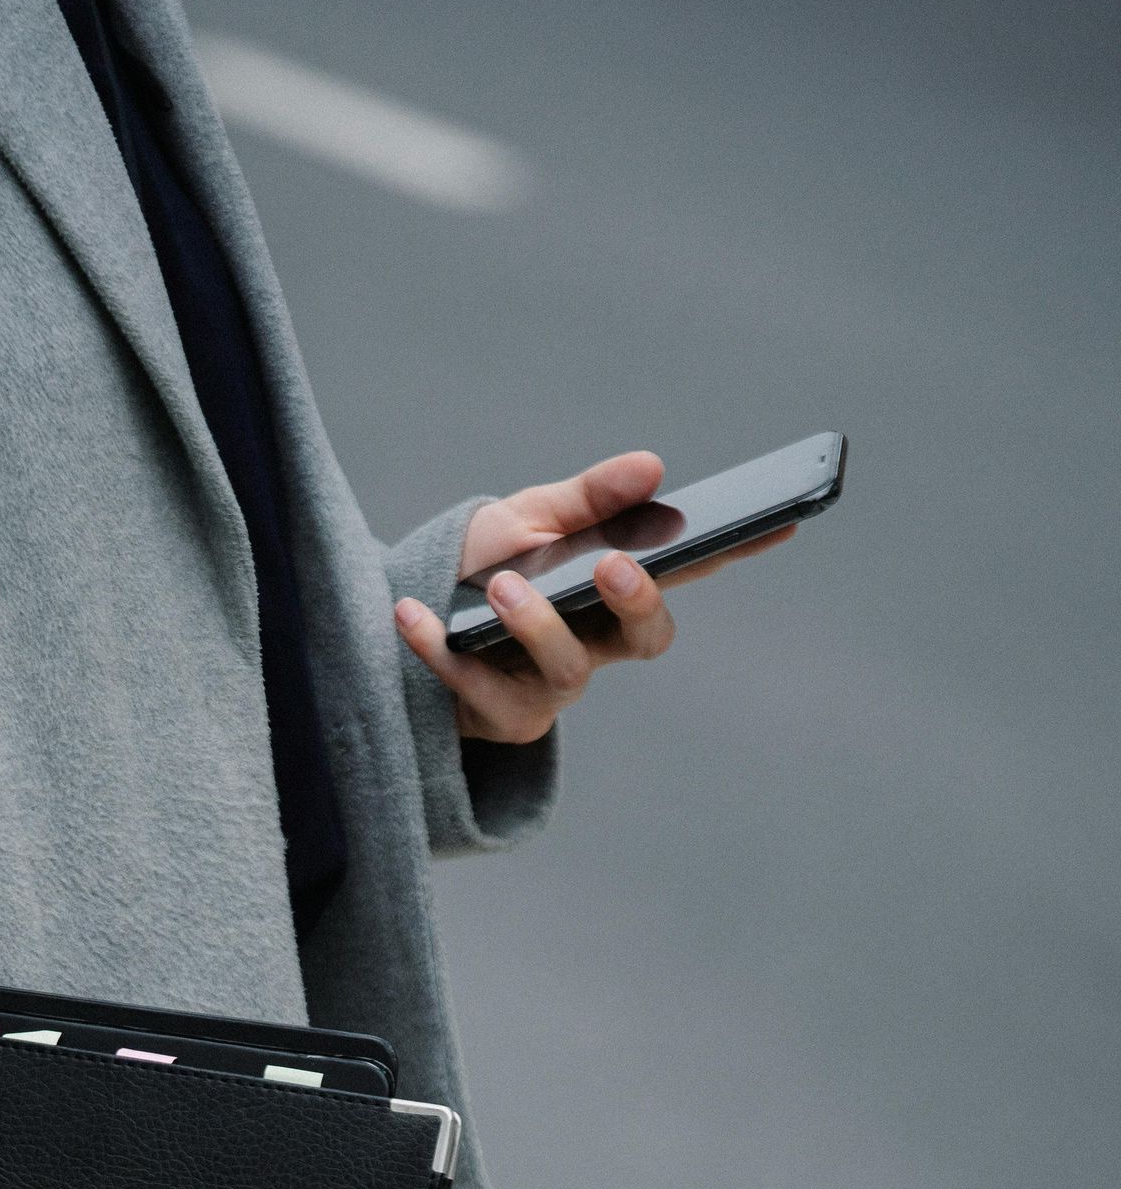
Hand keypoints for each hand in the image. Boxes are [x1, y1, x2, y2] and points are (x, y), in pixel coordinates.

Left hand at [393, 449, 793, 746]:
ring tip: (502, 584)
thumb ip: (588, 498)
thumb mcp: (530, 519)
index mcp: (614, 593)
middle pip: (646, 639)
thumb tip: (652, 468)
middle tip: (613, 564)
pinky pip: (477, 692)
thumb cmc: (481, 569)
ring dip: (537, 625)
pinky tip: (409, 614)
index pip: (688, 569)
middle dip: (638, 604)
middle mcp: (597, 646)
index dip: (738, 550)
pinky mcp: (498, 720)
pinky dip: (439, 650)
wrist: (406, 618)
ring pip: (568, 671)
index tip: (783, 519)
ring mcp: (550, 690)